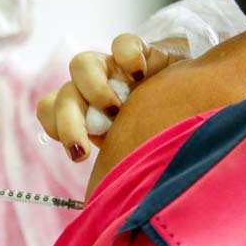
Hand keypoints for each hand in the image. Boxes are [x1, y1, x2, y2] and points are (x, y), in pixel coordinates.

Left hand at [37, 34, 189, 161]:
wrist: (196, 100)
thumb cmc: (159, 131)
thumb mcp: (132, 151)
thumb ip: (114, 164)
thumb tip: (101, 200)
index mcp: (84, 111)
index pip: (49, 109)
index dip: (56, 127)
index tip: (80, 154)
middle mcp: (93, 87)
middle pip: (62, 95)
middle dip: (69, 123)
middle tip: (84, 150)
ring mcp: (114, 67)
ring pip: (80, 64)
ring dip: (93, 89)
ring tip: (118, 109)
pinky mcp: (141, 51)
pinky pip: (122, 44)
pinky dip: (128, 58)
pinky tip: (142, 76)